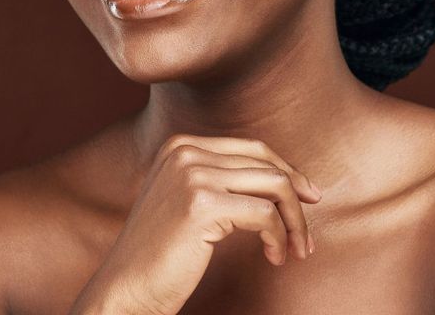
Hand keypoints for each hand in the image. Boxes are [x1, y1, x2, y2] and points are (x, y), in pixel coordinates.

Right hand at [68, 134, 321, 314]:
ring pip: (274, 186)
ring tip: (297, 249)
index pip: (252, 148)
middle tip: (307, 232)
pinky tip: (274, 257)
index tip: (308, 197)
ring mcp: (192, 175)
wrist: (126, 288)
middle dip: (297, 198)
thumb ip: (224, 180)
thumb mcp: (192, 201)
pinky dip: (279, 237)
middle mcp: (185, 152)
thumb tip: (287, 178)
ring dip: (295, 221)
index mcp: (181, 145)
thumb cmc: (162, 253)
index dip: (287, 172)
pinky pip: (265, 215)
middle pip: (266, 165)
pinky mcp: (202, 205)